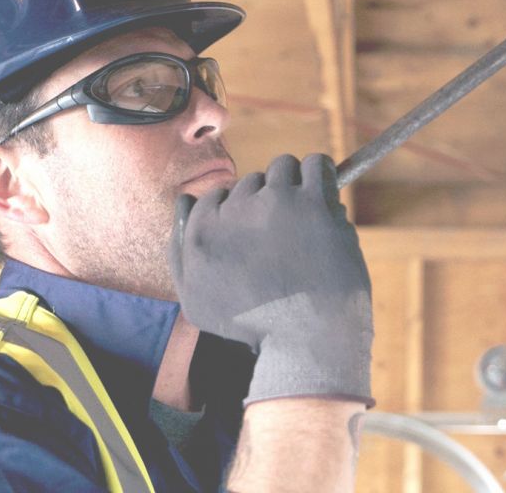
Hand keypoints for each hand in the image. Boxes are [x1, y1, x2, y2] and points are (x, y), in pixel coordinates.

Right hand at [171, 153, 372, 405]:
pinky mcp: (314, 202)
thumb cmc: (254, 328)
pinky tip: (326, 195)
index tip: (257, 234)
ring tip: (306, 215)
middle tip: (286, 235)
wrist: (307, 341)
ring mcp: (276, 202)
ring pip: (284, 167)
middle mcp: (235, 210)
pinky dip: (323, 174)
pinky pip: (319, 164)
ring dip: (295, 185)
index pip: (217, 195)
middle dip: (267, 202)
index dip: (239, 212)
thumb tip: (185, 201)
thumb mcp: (196, 301)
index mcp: (201, 232)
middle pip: (252, 182)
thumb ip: (179, 250)